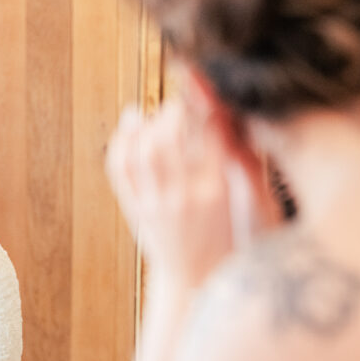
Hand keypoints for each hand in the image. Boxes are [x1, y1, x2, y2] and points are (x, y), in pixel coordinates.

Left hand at [106, 99, 276, 287]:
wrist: (193, 280)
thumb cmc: (223, 238)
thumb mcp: (239, 200)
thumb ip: (234, 158)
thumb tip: (221, 111)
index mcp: (216, 190)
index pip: (207, 132)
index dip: (201, 100)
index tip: (199, 81)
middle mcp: (185, 196)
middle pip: (171, 136)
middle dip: (173, 109)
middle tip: (179, 99)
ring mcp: (157, 204)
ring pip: (145, 150)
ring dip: (149, 122)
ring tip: (157, 111)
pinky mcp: (136, 210)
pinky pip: (120, 169)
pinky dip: (121, 141)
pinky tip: (131, 123)